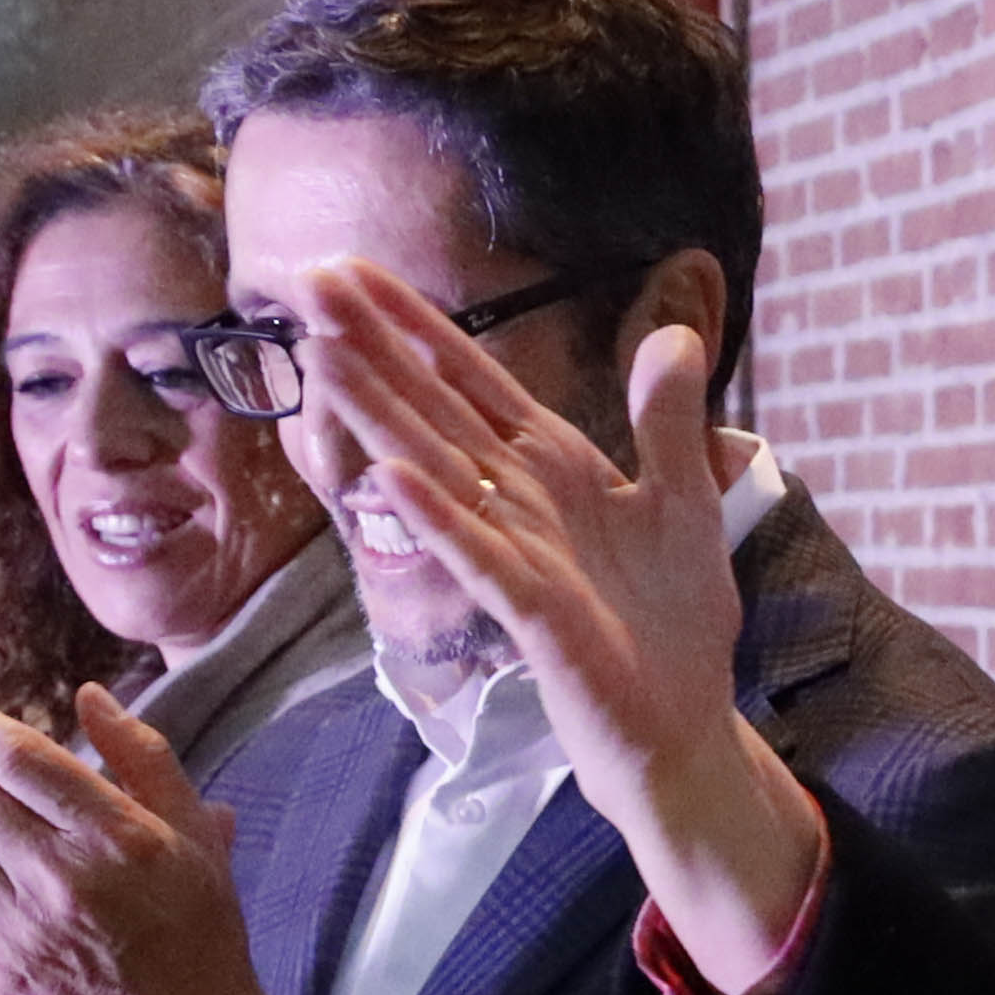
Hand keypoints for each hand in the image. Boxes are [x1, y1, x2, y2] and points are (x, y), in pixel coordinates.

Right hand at [281, 254, 830, 991]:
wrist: (680, 725)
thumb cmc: (671, 622)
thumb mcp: (687, 501)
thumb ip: (668, 420)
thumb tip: (675, 333)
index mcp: (548, 466)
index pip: (469, 380)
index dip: (414, 324)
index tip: (353, 269)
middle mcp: (516, 501)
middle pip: (434, 409)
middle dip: (375, 346)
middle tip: (307, 280)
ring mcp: (515, 555)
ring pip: (437, 471)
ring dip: (383, 416)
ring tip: (325, 356)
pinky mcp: (531, 613)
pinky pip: (478, 558)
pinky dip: (439, 519)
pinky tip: (394, 479)